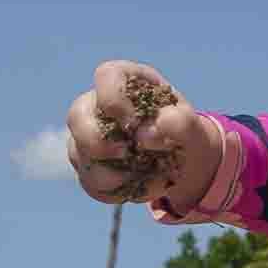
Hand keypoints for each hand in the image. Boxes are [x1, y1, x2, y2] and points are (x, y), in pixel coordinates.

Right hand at [65, 60, 219, 210]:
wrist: (183, 157)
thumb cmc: (182, 129)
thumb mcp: (191, 125)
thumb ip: (179, 123)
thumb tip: (147, 135)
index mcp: (126, 82)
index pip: (105, 76)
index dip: (114, 99)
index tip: (134, 122)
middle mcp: (98, 105)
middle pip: (76, 115)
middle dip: (98, 141)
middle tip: (126, 153)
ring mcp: (88, 136)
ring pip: (78, 153)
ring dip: (112, 173)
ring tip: (149, 176)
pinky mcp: (88, 165)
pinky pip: (90, 182)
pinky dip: (117, 191)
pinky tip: (143, 187)